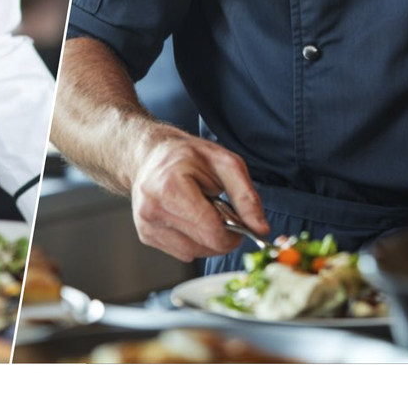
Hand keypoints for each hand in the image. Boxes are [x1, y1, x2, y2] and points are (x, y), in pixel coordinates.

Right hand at [127, 128, 269, 261]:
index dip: (233, 234)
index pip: (211, 231)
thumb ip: (246, 197)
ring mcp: (146, 224)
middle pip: (203, 245)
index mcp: (170, 187)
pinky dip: (193, 241)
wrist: (149, 155)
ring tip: (204, 213)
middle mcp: (152, 209)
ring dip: (208, 240)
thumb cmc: (188, 156)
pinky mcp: (146, 235)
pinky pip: (181, 252)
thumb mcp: (225, 164)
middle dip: (222, 235)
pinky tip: (191, 219)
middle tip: (222, 213)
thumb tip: (261, 229)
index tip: (240, 225)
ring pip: (193, 253)